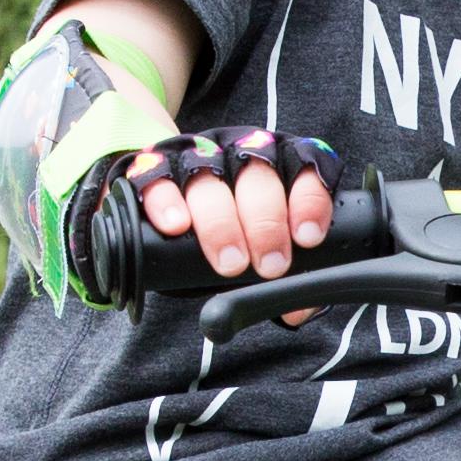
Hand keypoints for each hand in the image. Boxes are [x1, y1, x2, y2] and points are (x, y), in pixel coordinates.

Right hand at [90, 129, 338, 294]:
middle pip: (257, 174)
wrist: (167, 200)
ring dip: (220, 221)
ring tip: (227, 260)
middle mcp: (239, 152)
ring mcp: (195, 156)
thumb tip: (297, 308)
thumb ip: (286, 271)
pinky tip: (176, 226)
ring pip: (209, 176)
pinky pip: (157, 177)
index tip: (308, 237)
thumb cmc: (229, 225)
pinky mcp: (152, 165)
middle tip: (269, 265)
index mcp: (278, 163)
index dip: (309, 199)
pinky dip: (167, 202)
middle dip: (266, 222)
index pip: (304, 166)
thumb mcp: (261, 245)